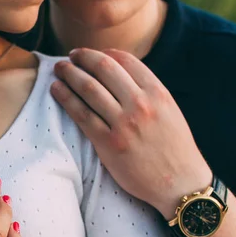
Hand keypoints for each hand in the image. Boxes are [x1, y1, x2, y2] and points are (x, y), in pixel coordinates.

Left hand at [51, 48, 212, 217]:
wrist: (179, 184)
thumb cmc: (174, 148)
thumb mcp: (169, 112)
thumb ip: (147, 93)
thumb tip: (120, 74)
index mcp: (158, 93)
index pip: (125, 60)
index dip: (103, 53)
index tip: (90, 54)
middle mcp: (141, 104)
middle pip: (103, 68)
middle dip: (83, 57)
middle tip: (70, 56)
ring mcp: (124, 124)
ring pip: (88, 88)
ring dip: (69, 74)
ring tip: (59, 69)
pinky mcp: (108, 143)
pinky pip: (81, 114)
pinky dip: (65, 98)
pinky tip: (56, 89)